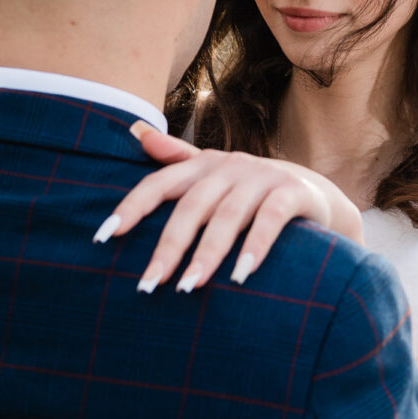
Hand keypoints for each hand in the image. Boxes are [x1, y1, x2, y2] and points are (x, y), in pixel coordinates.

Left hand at [97, 123, 362, 292]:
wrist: (313, 193)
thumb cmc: (249, 190)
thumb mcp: (212, 173)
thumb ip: (174, 157)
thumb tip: (134, 130)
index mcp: (203, 164)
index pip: (160, 183)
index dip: (132, 206)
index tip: (104, 236)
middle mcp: (230, 166)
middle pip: (192, 207)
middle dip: (169, 247)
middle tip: (148, 285)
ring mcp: (262, 177)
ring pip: (228, 217)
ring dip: (208, 254)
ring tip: (189, 288)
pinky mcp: (293, 193)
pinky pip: (271, 220)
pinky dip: (255, 247)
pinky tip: (241, 276)